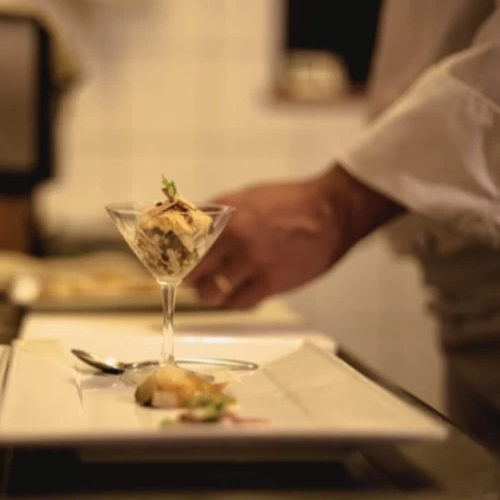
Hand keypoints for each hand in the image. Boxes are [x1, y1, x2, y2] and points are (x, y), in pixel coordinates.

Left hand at [185, 165, 402, 308]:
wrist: (330, 212)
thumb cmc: (290, 202)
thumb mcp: (246, 197)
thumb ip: (218, 213)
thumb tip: (190, 223)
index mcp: (227, 214)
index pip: (185, 239)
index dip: (173, 254)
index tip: (169, 261)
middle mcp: (236, 238)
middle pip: (193, 269)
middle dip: (186, 278)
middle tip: (186, 280)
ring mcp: (253, 262)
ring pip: (212, 292)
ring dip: (207, 295)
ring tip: (208, 292)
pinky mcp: (271, 283)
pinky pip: (240, 303)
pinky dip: (231, 303)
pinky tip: (232, 298)